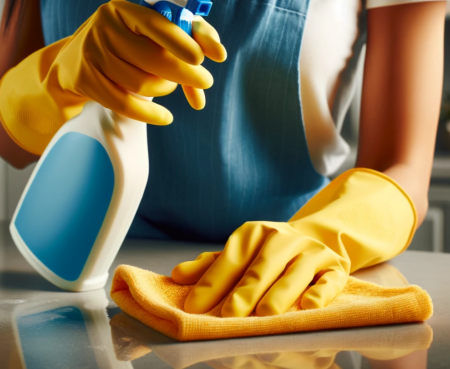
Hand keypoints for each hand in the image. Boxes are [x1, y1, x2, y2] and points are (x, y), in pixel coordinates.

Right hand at [0, 0, 225, 153]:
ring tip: (171, 85)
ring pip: (141, 83)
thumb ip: (187, 38)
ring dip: (166, 88)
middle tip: (206, 81)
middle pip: (152, 59)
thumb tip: (219, 53)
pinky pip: (124, 104)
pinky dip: (150, 114)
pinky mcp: (85, 80)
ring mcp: (92, 54)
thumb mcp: (149, 34)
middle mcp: (104, 28)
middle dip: (185, 74)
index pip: (156, 25)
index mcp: (123, 10)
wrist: (75, 61)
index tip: (201, 59)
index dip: (181, 43)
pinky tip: (166, 117)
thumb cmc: (126, 45)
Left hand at [172, 222, 349, 316]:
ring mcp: (311, 251)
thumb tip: (176, 276)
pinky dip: (322, 292)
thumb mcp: (238, 253)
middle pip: (263, 265)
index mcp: (254, 233)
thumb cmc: (266, 253)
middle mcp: (283, 238)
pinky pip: (330, 280)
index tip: (194, 306)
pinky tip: (311, 306)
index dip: (213, 281)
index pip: (231, 257)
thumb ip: (209, 266)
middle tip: (229, 314)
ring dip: (281, 292)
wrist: (313, 237)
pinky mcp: (334, 267)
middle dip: (246, 290)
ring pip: (296, 271)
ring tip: (265, 314)